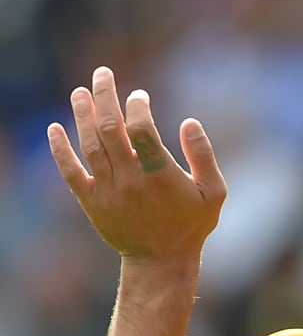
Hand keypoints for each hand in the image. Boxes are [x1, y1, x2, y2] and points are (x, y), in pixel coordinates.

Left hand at [47, 66, 226, 262]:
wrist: (161, 261)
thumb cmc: (192, 224)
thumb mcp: (214, 193)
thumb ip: (203, 156)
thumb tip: (189, 122)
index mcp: (160, 176)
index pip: (142, 129)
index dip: (138, 106)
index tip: (139, 96)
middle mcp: (131, 180)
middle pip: (111, 129)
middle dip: (105, 96)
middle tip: (102, 74)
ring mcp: (108, 191)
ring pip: (89, 144)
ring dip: (82, 114)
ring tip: (80, 92)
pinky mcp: (91, 201)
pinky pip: (70, 171)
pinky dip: (60, 149)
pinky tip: (55, 127)